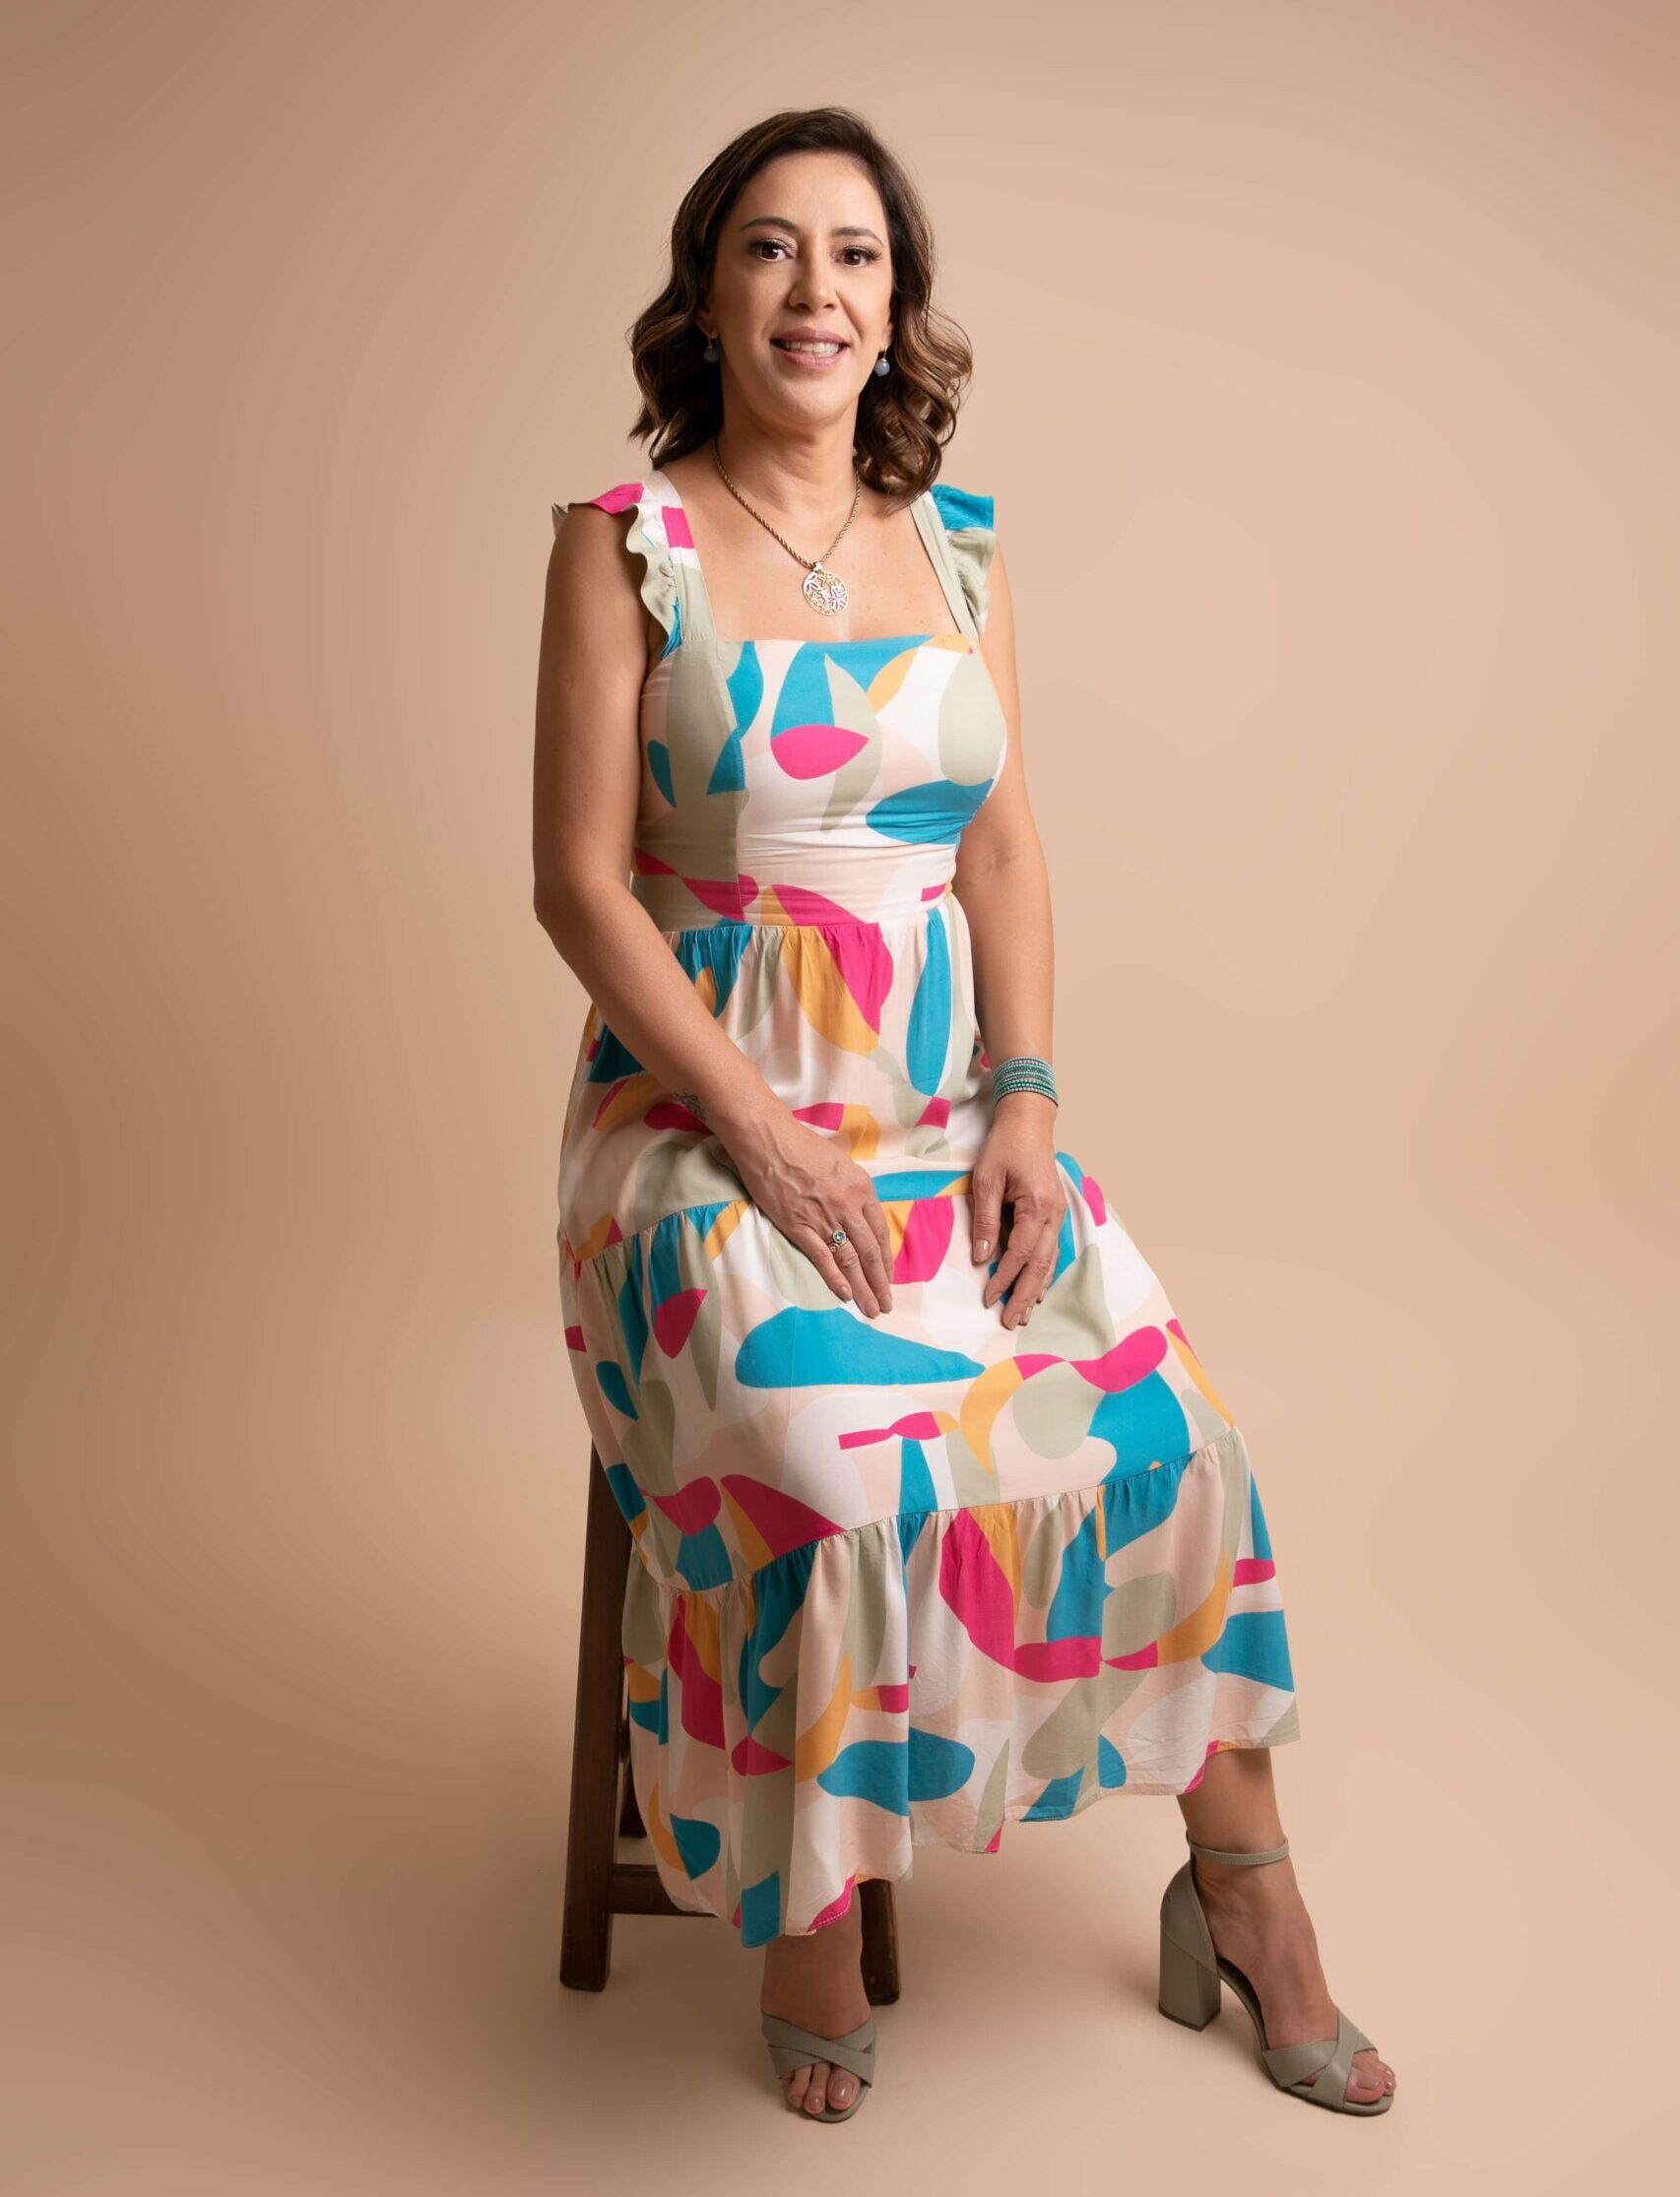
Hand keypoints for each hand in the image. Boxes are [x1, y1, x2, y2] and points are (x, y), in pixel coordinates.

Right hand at [730, 1110, 895, 1317]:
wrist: (769, 1141)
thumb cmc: (802, 1146)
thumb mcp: (841, 1161)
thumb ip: (853, 1187)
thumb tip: (858, 1205)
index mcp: (862, 1189)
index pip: (880, 1232)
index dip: (885, 1259)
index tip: (888, 1278)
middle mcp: (848, 1207)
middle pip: (870, 1252)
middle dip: (880, 1282)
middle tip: (886, 1305)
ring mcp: (824, 1219)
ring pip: (850, 1260)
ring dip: (863, 1288)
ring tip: (872, 1309)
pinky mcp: (799, 1227)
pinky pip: (822, 1258)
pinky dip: (835, 1279)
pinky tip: (845, 1296)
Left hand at [971, 1095, 1063, 1328]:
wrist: (1030, 1121)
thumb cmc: (1005, 1146)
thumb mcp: (987, 1179)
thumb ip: (985, 1219)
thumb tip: (982, 1257)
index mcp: (1038, 1206)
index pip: (1020, 1253)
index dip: (1003, 1277)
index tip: (987, 1297)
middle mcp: (1053, 1215)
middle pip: (1040, 1265)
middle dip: (1025, 1295)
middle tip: (1010, 1322)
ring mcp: (1057, 1215)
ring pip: (1049, 1261)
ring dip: (1036, 1289)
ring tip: (1023, 1315)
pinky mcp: (1054, 1213)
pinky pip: (1050, 1250)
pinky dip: (1043, 1272)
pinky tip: (1037, 1289)